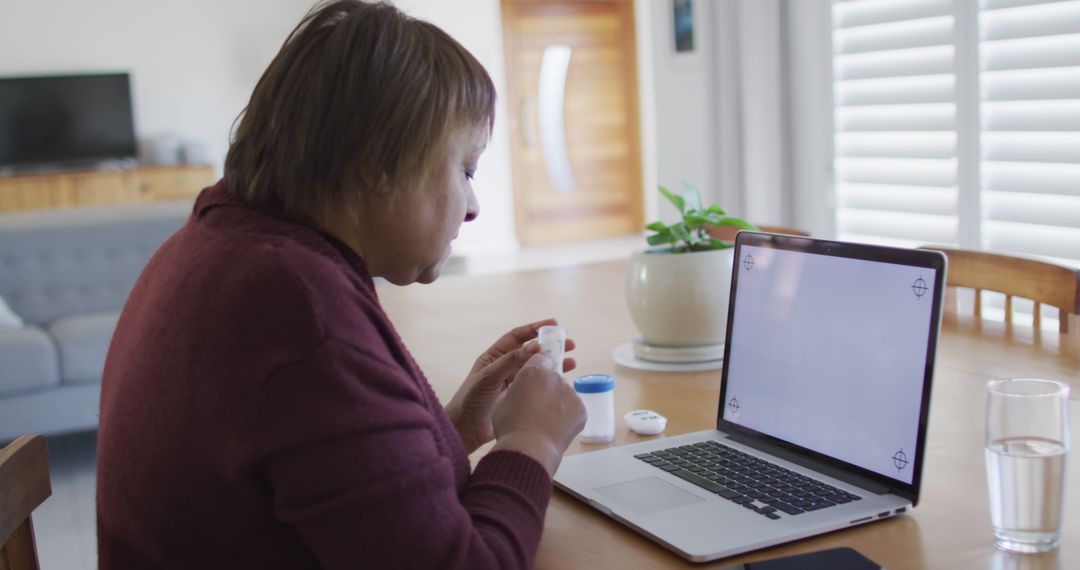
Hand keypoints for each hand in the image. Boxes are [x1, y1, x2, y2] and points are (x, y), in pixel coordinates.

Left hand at [445, 318, 576, 453]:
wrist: (465, 429)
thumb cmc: (471, 400)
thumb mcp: (489, 376)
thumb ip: (511, 361)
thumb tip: (536, 346)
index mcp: (495, 356)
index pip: (517, 336)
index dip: (535, 328)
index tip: (554, 324)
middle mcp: (505, 367)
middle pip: (531, 351)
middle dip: (551, 346)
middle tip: (570, 344)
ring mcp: (513, 382)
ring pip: (537, 368)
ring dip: (554, 364)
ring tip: (572, 362)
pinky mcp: (520, 397)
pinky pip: (537, 385)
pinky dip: (549, 382)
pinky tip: (562, 381)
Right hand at [490, 352, 586, 475]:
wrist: (529, 448)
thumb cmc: (510, 425)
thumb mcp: (502, 399)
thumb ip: (516, 388)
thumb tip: (523, 390)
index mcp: (533, 371)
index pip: (540, 357)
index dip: (537, 366)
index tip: (537, 373)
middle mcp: (554, 377)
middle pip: (552, 377)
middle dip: (546, 388)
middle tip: (536, 406)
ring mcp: (570, 393)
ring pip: (563, 393)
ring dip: (556, 402)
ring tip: (544, 421)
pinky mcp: (580, 408)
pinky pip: (573, 408)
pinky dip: (566, 416)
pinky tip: (554, 427)